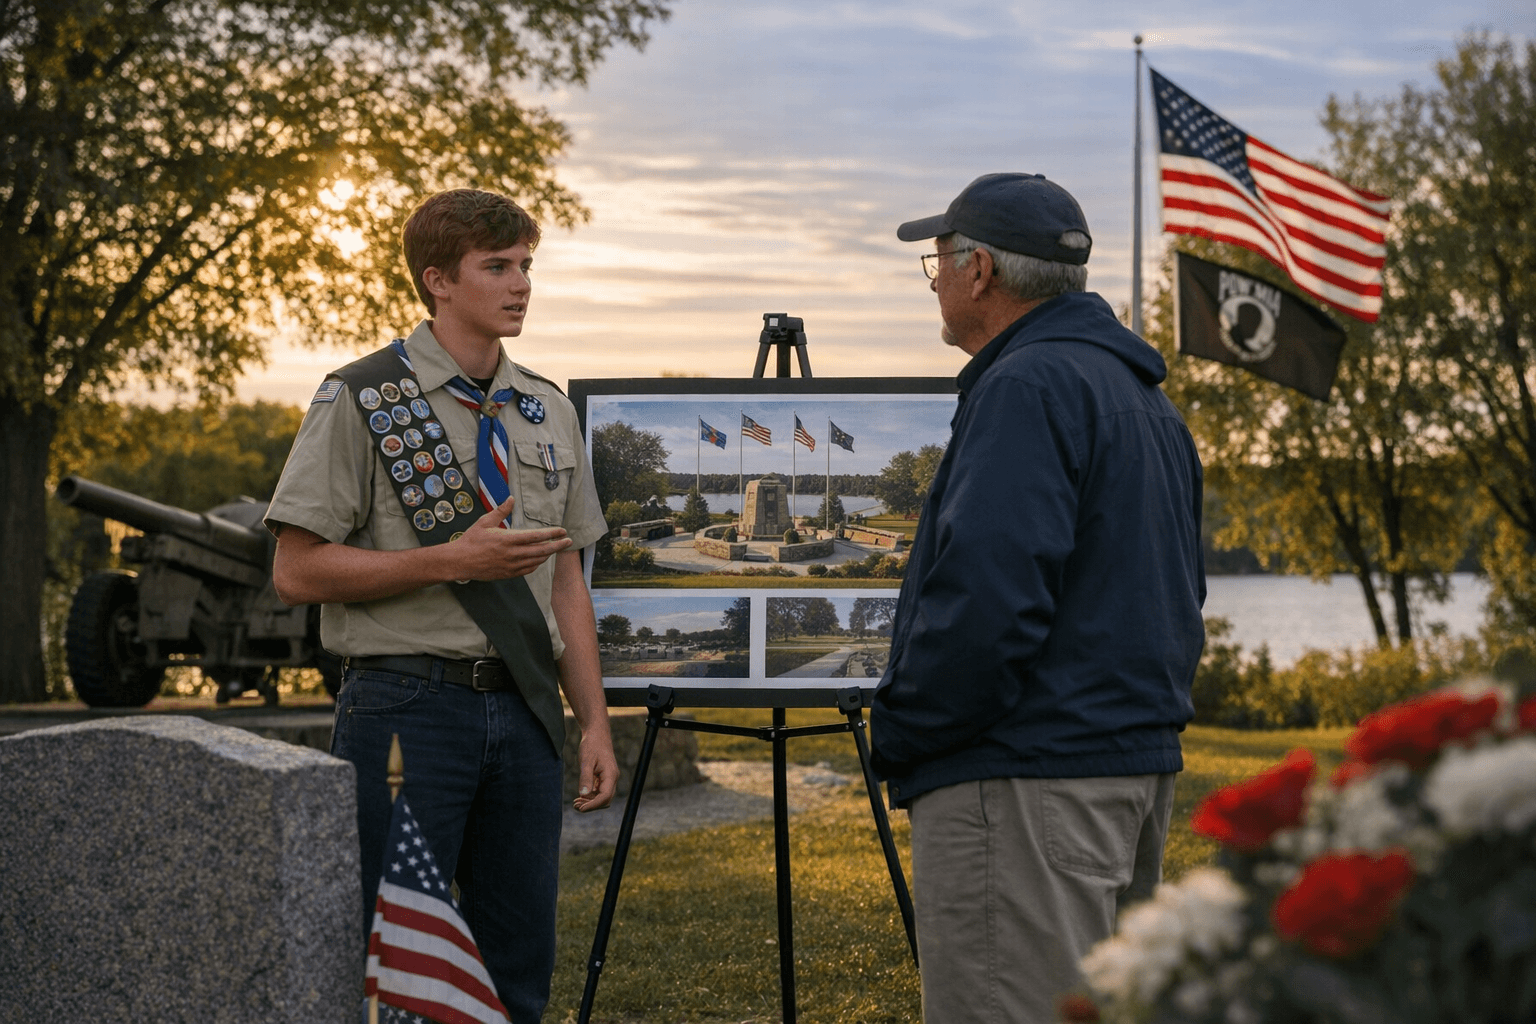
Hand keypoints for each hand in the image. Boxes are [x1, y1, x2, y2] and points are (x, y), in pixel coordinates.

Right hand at [448, 495, 571, 580]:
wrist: (460, 562)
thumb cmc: (471, 540)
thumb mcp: (484, 522)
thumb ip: (500, 511)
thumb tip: (511, 499)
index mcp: (508, 539)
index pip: (536, 536)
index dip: (551, 533)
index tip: (562, 531)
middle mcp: (512, 554)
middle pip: (541, 550)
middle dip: (557, 545)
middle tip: (569, 541)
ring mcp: (511, 565)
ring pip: (536, 561)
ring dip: (548, 554)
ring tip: (555, 548)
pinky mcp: (508, 574)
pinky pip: (528, 570)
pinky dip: (536, 564)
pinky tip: (539, 559)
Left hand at [572, 728, 618, 812]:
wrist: (597, 734)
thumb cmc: (592, 745)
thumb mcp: (586, 761)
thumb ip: (585, 778)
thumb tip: (583, 795)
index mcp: (611, 775)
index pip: (605, 797)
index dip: (593, 805)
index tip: (580, 809)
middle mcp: (612, 778)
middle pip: (605, 800)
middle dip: (591, 806)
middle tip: (575, 806)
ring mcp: (609, 778)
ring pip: (602, 797)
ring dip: (590, 802)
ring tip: (576, 803)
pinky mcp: (604, 777)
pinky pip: (599, 791)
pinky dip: (590, 796)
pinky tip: (580, 797)